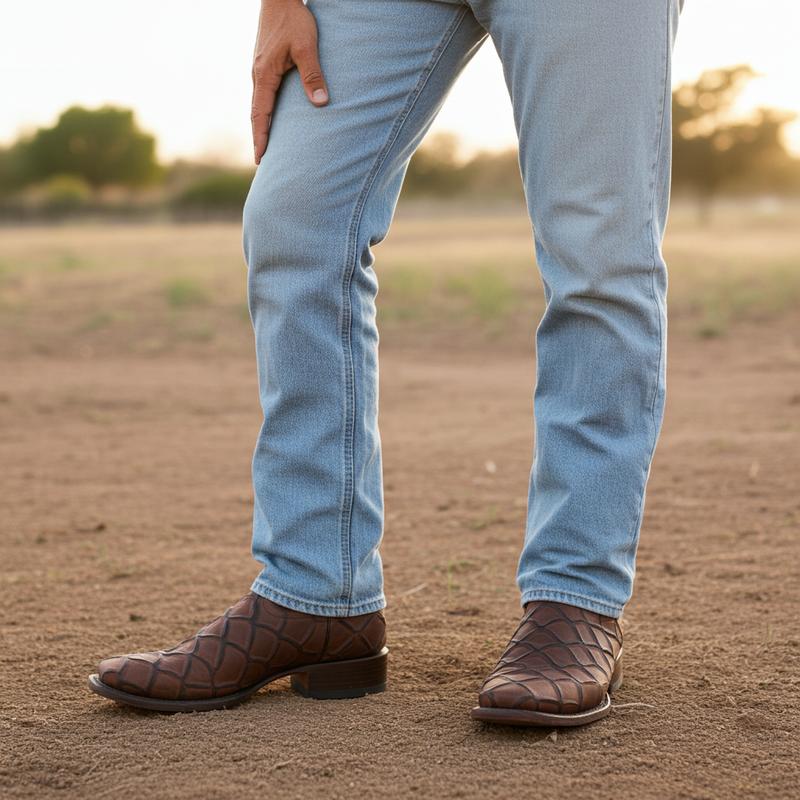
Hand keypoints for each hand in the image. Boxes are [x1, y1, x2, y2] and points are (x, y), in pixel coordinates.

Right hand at [251, 0, 328, 164]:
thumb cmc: (293, 19)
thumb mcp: (306, 47)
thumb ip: (313, 75)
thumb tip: (321, 103)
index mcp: (264, 75)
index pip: (260, 115)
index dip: (260, 138)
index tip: (260, 158)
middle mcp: (257, 75)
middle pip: (256, 114)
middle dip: (258, 138)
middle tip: (261, 161)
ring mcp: (259, 70)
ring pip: (258, 104)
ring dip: (261, 125)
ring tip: (267, 145)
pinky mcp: (265, 64)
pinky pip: (263, 94)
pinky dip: (265, 111)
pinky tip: (272, 118)